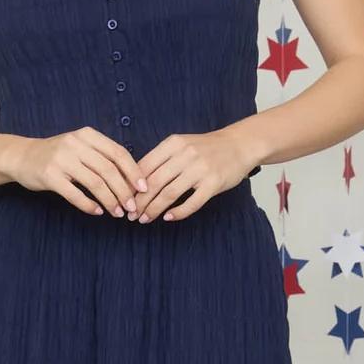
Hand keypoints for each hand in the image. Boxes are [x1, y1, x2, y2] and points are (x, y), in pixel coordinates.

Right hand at [4, 127, 147, 218]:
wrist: (22, 156)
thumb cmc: (57, 154)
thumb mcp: (80, 146)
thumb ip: (102, 156)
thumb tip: (132, 179)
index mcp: (87, 135)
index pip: (118, 153)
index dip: (133, 172)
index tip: (144, 188)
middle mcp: (75, 144)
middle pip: (108, 170)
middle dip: (124, 191)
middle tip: (132, 207)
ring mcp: (61, 160)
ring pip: (94, 183)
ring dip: (110, 200)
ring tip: (118, 213)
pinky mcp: (50, 176)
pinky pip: (75, 194)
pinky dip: (89, 205)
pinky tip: (97, 212)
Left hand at [130, 128, 254, 222]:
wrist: (240, 144)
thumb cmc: (207, 148)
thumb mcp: (182, 144)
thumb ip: (161, 159)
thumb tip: (135, 181)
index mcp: (173, 144)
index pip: (145, 166)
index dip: (131, 186)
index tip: (123, 199)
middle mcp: (185, 155)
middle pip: (153, 182)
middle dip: (139, 202)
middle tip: (130, 215)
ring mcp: (200, 169)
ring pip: (169, 194)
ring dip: (153, 209)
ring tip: (144, 219)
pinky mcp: (213, 183)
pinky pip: (192, 202)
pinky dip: (178, 212)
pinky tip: (168, 218)